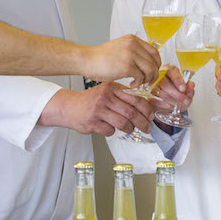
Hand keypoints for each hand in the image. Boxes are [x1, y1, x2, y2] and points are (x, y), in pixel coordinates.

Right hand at [39, 82, 153, 135]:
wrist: (68, 106)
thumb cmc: (91, 100)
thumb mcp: (108, 92)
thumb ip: (125, 97)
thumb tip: (148, 107)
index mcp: (112, 87)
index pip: (136, 98)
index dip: (147, 109)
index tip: (152, 116)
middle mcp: (105, 97)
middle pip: (132, 112)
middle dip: (143, 123)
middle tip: (147, 128)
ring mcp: (98, 110)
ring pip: (123, 123)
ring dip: (130, 129)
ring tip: (130, 129)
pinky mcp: (92, 122)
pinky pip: (110, 131)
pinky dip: (113, 131)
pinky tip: (109, 127)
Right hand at [80, 35, 159, 83]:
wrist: (87, 60)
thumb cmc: (100, 57)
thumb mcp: (120, 47)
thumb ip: (133, 51)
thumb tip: (147, 63)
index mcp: (133, 40)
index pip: (154, 51)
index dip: (156, 63)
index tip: (153, 71)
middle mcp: (133, 45)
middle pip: (154, 61)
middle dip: (153, 74)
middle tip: (148, 81)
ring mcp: (130, 55)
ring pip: (150, 70)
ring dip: (147, 80)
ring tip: (139, 84)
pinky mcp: (126, 66)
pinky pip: (141, 77)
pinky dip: (138, 84)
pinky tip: (132, 85)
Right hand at [152, 65, 195, 112]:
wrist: (171, 105)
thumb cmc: (179, 95)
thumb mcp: (187, 93)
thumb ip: (190, 89)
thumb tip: (191, 84)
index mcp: (170, 71)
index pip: (172, 71)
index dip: (178, 80)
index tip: (183, 89)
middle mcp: (160, 76)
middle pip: (164, 82)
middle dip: (176, 93)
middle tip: (184, 100)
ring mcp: (153, 85)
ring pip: (161, 93)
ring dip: (172, 101)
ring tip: (179, 104)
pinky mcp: (149, 95)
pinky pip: (156, 101)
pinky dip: (165, 105)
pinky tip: (171, 106)